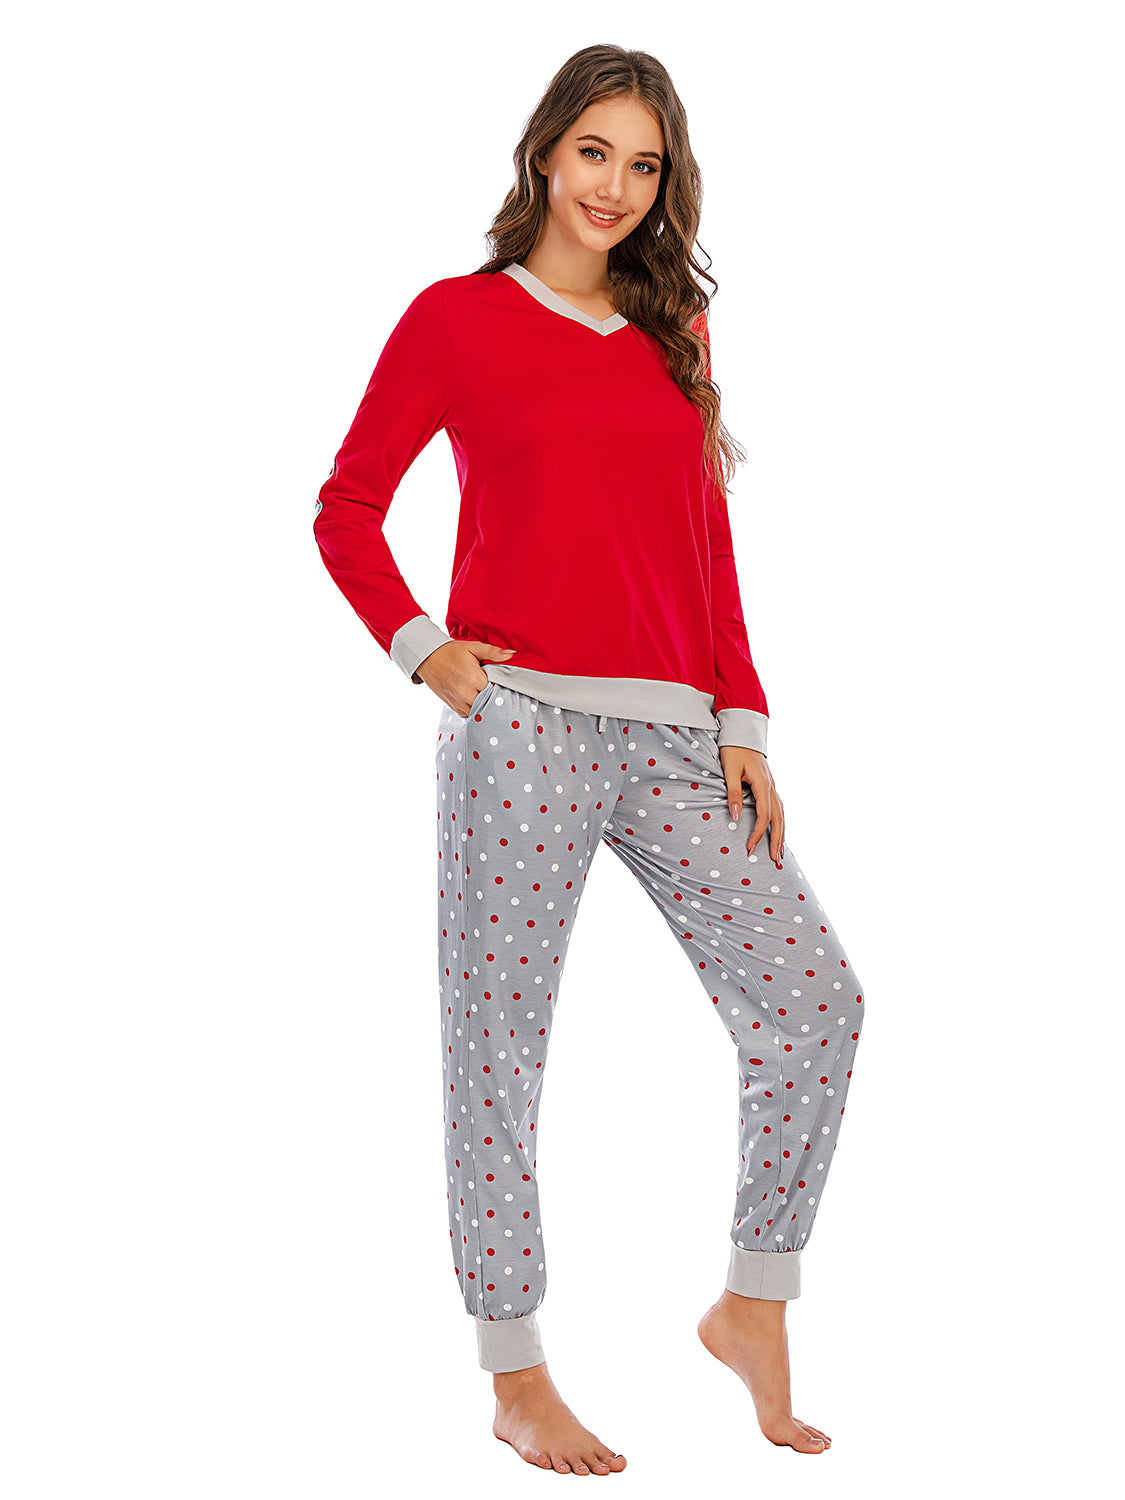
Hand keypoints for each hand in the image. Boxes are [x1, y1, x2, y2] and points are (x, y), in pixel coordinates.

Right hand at [416, 639, 516, 716]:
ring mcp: (457, 700)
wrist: (428, 657)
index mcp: (473, 677)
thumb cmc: (452, 652)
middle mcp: (465, 692)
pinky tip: (475, 700)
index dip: (499, 686)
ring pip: (478, 710)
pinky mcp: (452, 705)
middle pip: (487, 701)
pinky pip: (467, 713)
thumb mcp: (473, 647)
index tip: (500, 682)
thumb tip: (511, 653)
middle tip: (494, 690)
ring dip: (483, 705)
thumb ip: (492, 652)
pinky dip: (473, 709)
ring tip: (485, 696)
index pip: (495, 688)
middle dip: (492, 697)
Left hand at [719, 744, 784, 866]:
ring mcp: (773, 786)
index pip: (764, 815)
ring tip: (780, 853)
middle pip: (779, 819)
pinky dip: (781, 823)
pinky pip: (779, 808)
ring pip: (782, 815)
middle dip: (777, 841)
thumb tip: (736, 816)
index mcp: (763, 784)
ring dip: (782, 834)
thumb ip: (733, 793)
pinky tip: (779, 832)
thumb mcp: (729, 771)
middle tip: (776, 860)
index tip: (749, 848)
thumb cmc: (733, 751)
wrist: (742, 733)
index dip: (758, 834)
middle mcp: (772, 787)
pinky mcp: (770, 786)